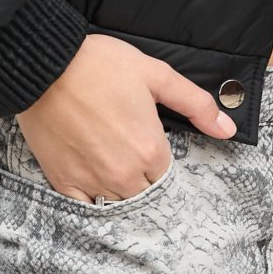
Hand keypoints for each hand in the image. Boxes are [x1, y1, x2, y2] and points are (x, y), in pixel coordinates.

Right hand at [15, 33, 235, 202]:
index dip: (161, 164)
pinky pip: (84, 209)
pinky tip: (92, 186)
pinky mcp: (64, 181)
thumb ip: (195, 104)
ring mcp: (92, 181)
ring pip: (117, 204)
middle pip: (145, 195)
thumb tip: (227, 129)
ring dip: (119, 193)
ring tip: (111, 169)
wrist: (45, 65)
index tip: (150, 150)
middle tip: (130, 158)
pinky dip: (91, 203)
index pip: (168, 178)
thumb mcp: (156, 75)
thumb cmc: (100, 65)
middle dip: (143, 181)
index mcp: (150, 151)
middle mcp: (124, 175)